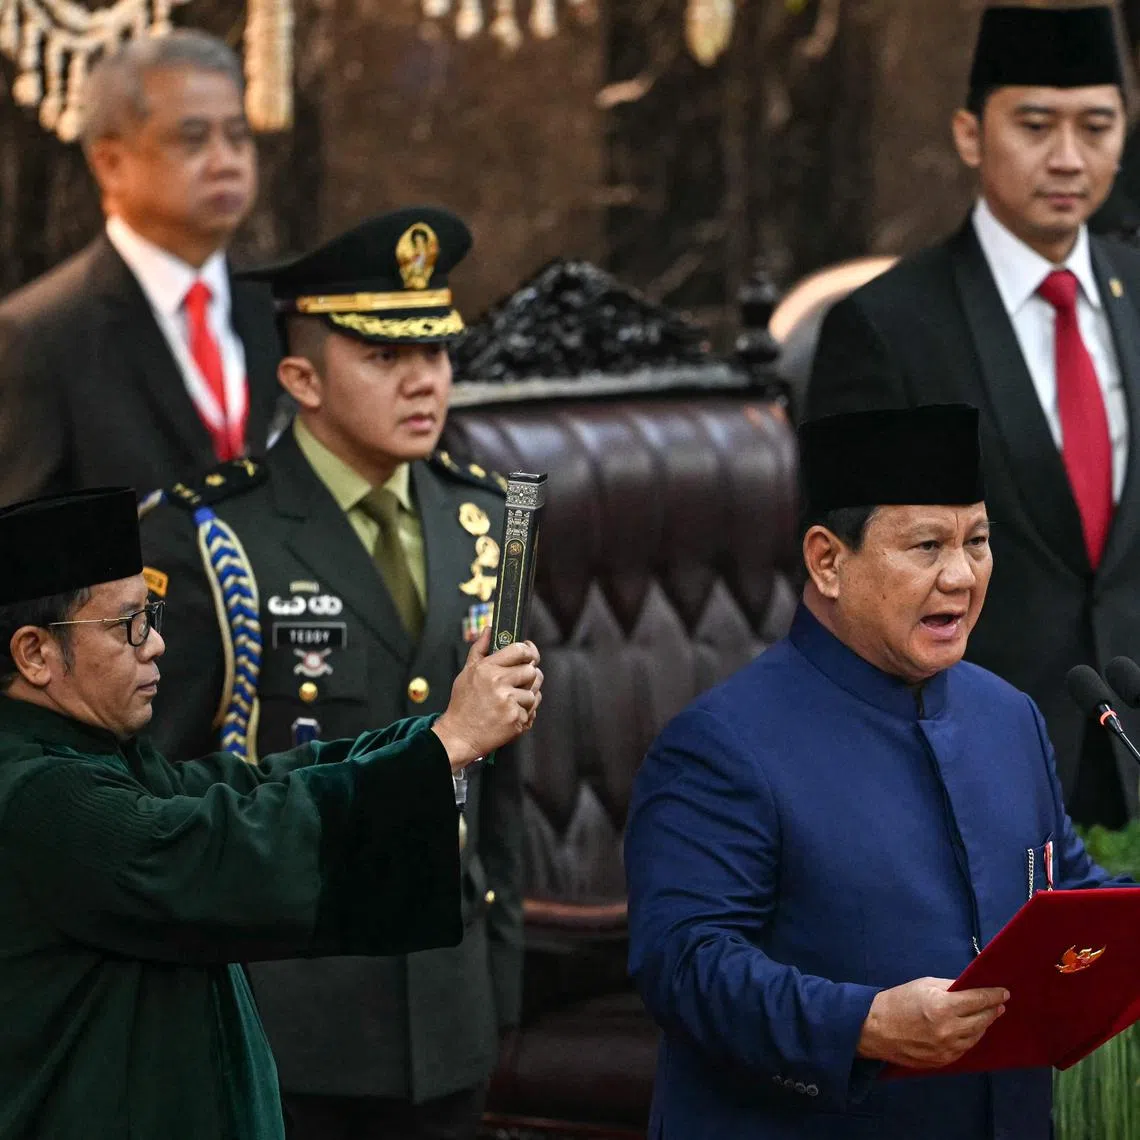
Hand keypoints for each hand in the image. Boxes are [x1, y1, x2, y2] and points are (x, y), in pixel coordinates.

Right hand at [432, 629, 542, 771]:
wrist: (459, 736)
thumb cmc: (463, 704)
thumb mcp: (467, 673)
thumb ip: (480, 649)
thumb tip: (489, 629)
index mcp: (488, 668)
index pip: (520, 650)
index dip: (529, 651)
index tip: (529, 653)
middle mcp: (499, 683)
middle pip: (532, 671)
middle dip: (528, 677)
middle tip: (517, 684)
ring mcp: (509, 702)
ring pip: (534, 693)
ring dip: (526, 699)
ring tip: (509, 703)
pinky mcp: (516, 719)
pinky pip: (532, 712)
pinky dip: (524, 715)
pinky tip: (508, 716)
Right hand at [856, 977, 1008, 1068]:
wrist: (875, 1029)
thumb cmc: (898, 1001)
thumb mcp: (924, 985)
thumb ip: (950, 988)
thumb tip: (971, 989)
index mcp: (943, 1007)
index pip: (978, 1000)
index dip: (993, 995)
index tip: (1004, 992)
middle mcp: (949, 1030)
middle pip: (982, 1020)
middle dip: (992, 1010)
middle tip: (999, 1004)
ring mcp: (947, 1049)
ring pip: (976, 1036)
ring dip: (984, 1025)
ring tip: (987, 1016)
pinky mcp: (944, 1061)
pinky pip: (965, 1048)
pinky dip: (971, 1037)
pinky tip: (971, 1030)